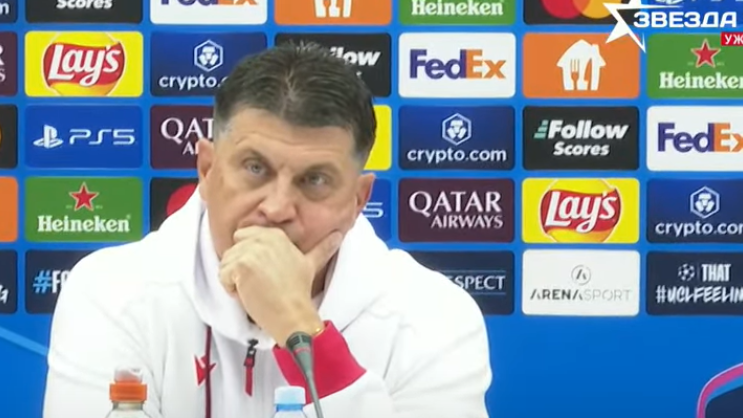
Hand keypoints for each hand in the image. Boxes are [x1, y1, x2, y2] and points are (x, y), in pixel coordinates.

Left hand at [219, 227, 341, 345]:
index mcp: (276, 235)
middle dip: (240, 267)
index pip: (244, 237)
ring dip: (235, 280)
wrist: (293, 314)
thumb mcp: (310, 264)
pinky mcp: (240, 266)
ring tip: (257, 290)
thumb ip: (322, 248)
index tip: (264, 273)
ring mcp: (250, 251)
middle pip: (233, 249)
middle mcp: (263, 238)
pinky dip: (231, 289)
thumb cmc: (298, 292)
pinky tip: (249, 295)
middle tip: (260, 283)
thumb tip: (339, 235)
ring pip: (225, 263)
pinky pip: (222, 276)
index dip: (249, 257)